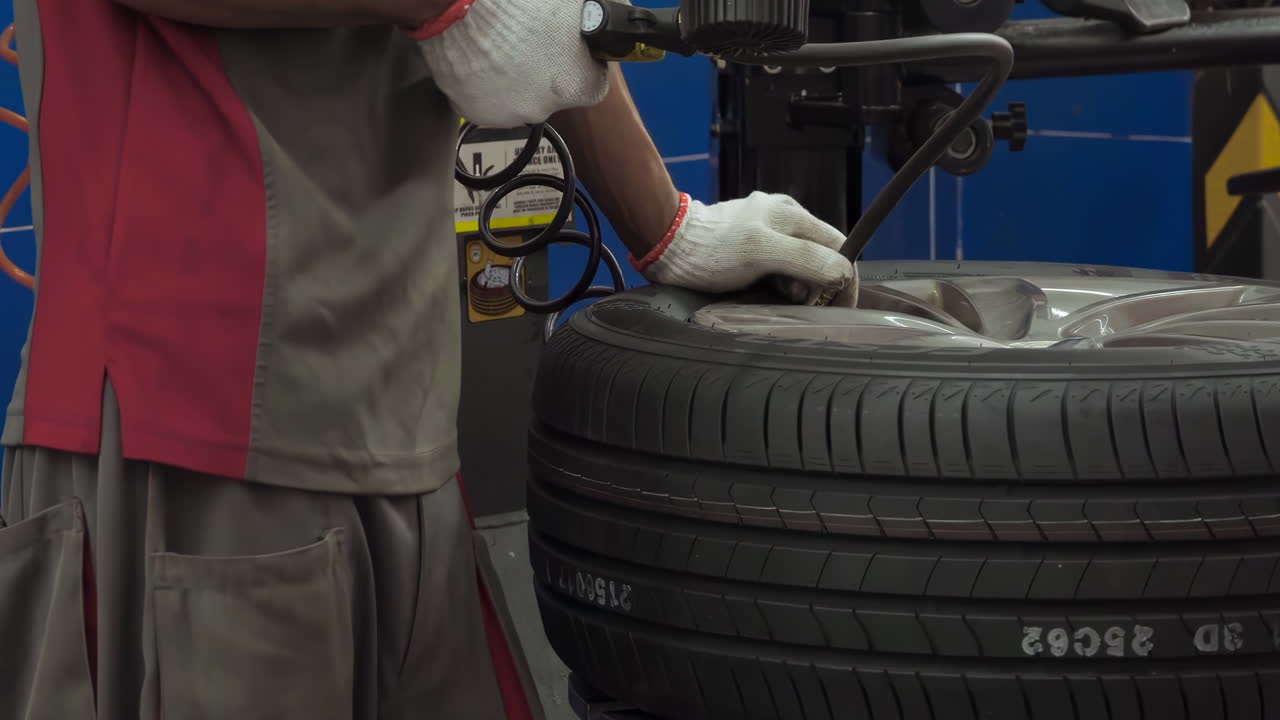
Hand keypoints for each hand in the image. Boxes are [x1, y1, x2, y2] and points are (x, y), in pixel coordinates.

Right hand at [416, 0, 610, 127]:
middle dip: (549, 70)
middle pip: (555, 92)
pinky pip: (487, 98)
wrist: (456, 3)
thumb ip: (607, 8)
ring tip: (503, 45)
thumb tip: (620, 12)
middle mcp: (541, 108)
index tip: (577, 49)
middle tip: (533, 39)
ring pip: (519, 97)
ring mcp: (503, 114)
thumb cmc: (517, 0)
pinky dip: (486, 82)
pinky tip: (482, 56)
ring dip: (517, 78)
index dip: (588, 64)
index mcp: (573, 85)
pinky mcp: (471, 111)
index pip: (595, 84)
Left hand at [633, 192, 858, 304]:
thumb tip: (842, 273)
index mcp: (792, 214)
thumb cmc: (713, 251)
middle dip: (818, 282)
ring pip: (799, 262)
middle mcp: (783, 217)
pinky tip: (765, 290)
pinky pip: (778, 265)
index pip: (839, 244)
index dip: (844, 276)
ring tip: (778, 296)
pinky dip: (779, 282)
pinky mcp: (749, 244)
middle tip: (800, 302)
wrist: (667, 246)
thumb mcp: (763, 253)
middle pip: (820, 254)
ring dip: (797, 285)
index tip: (839, 305)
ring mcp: (765, 229)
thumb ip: (806, 259)